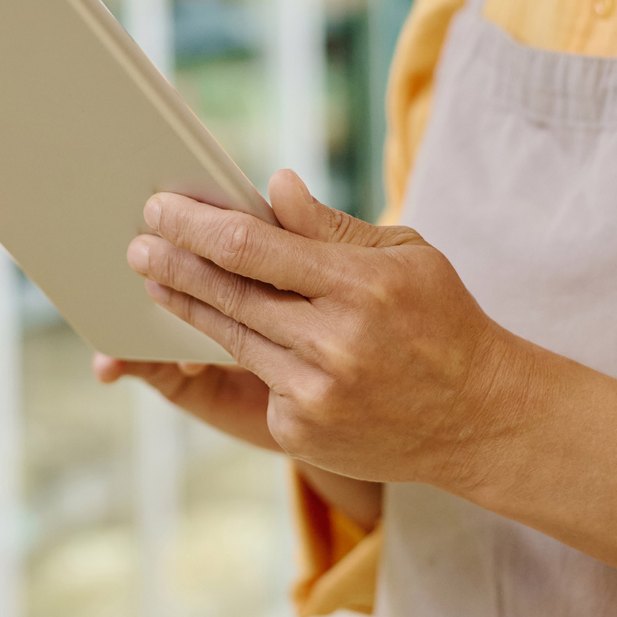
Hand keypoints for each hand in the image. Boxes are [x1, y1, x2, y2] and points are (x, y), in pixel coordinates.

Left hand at [126, 169, 536, 493]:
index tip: (160, 207)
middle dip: (173, 264)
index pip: (254, 248)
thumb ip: (331, 227)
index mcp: (361, 285)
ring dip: (185, 307)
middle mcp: (334, 341)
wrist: (480, 417)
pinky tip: (218, 334)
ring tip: (154, 280)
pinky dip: (241, 355)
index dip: (197, 226)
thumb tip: (274, 186)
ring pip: (231, 338)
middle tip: (136, 244)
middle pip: (229, 294)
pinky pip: (257, 381)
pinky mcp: (301, 431)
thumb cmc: (440, 319)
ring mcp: (316, 393)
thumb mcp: (405, 255)